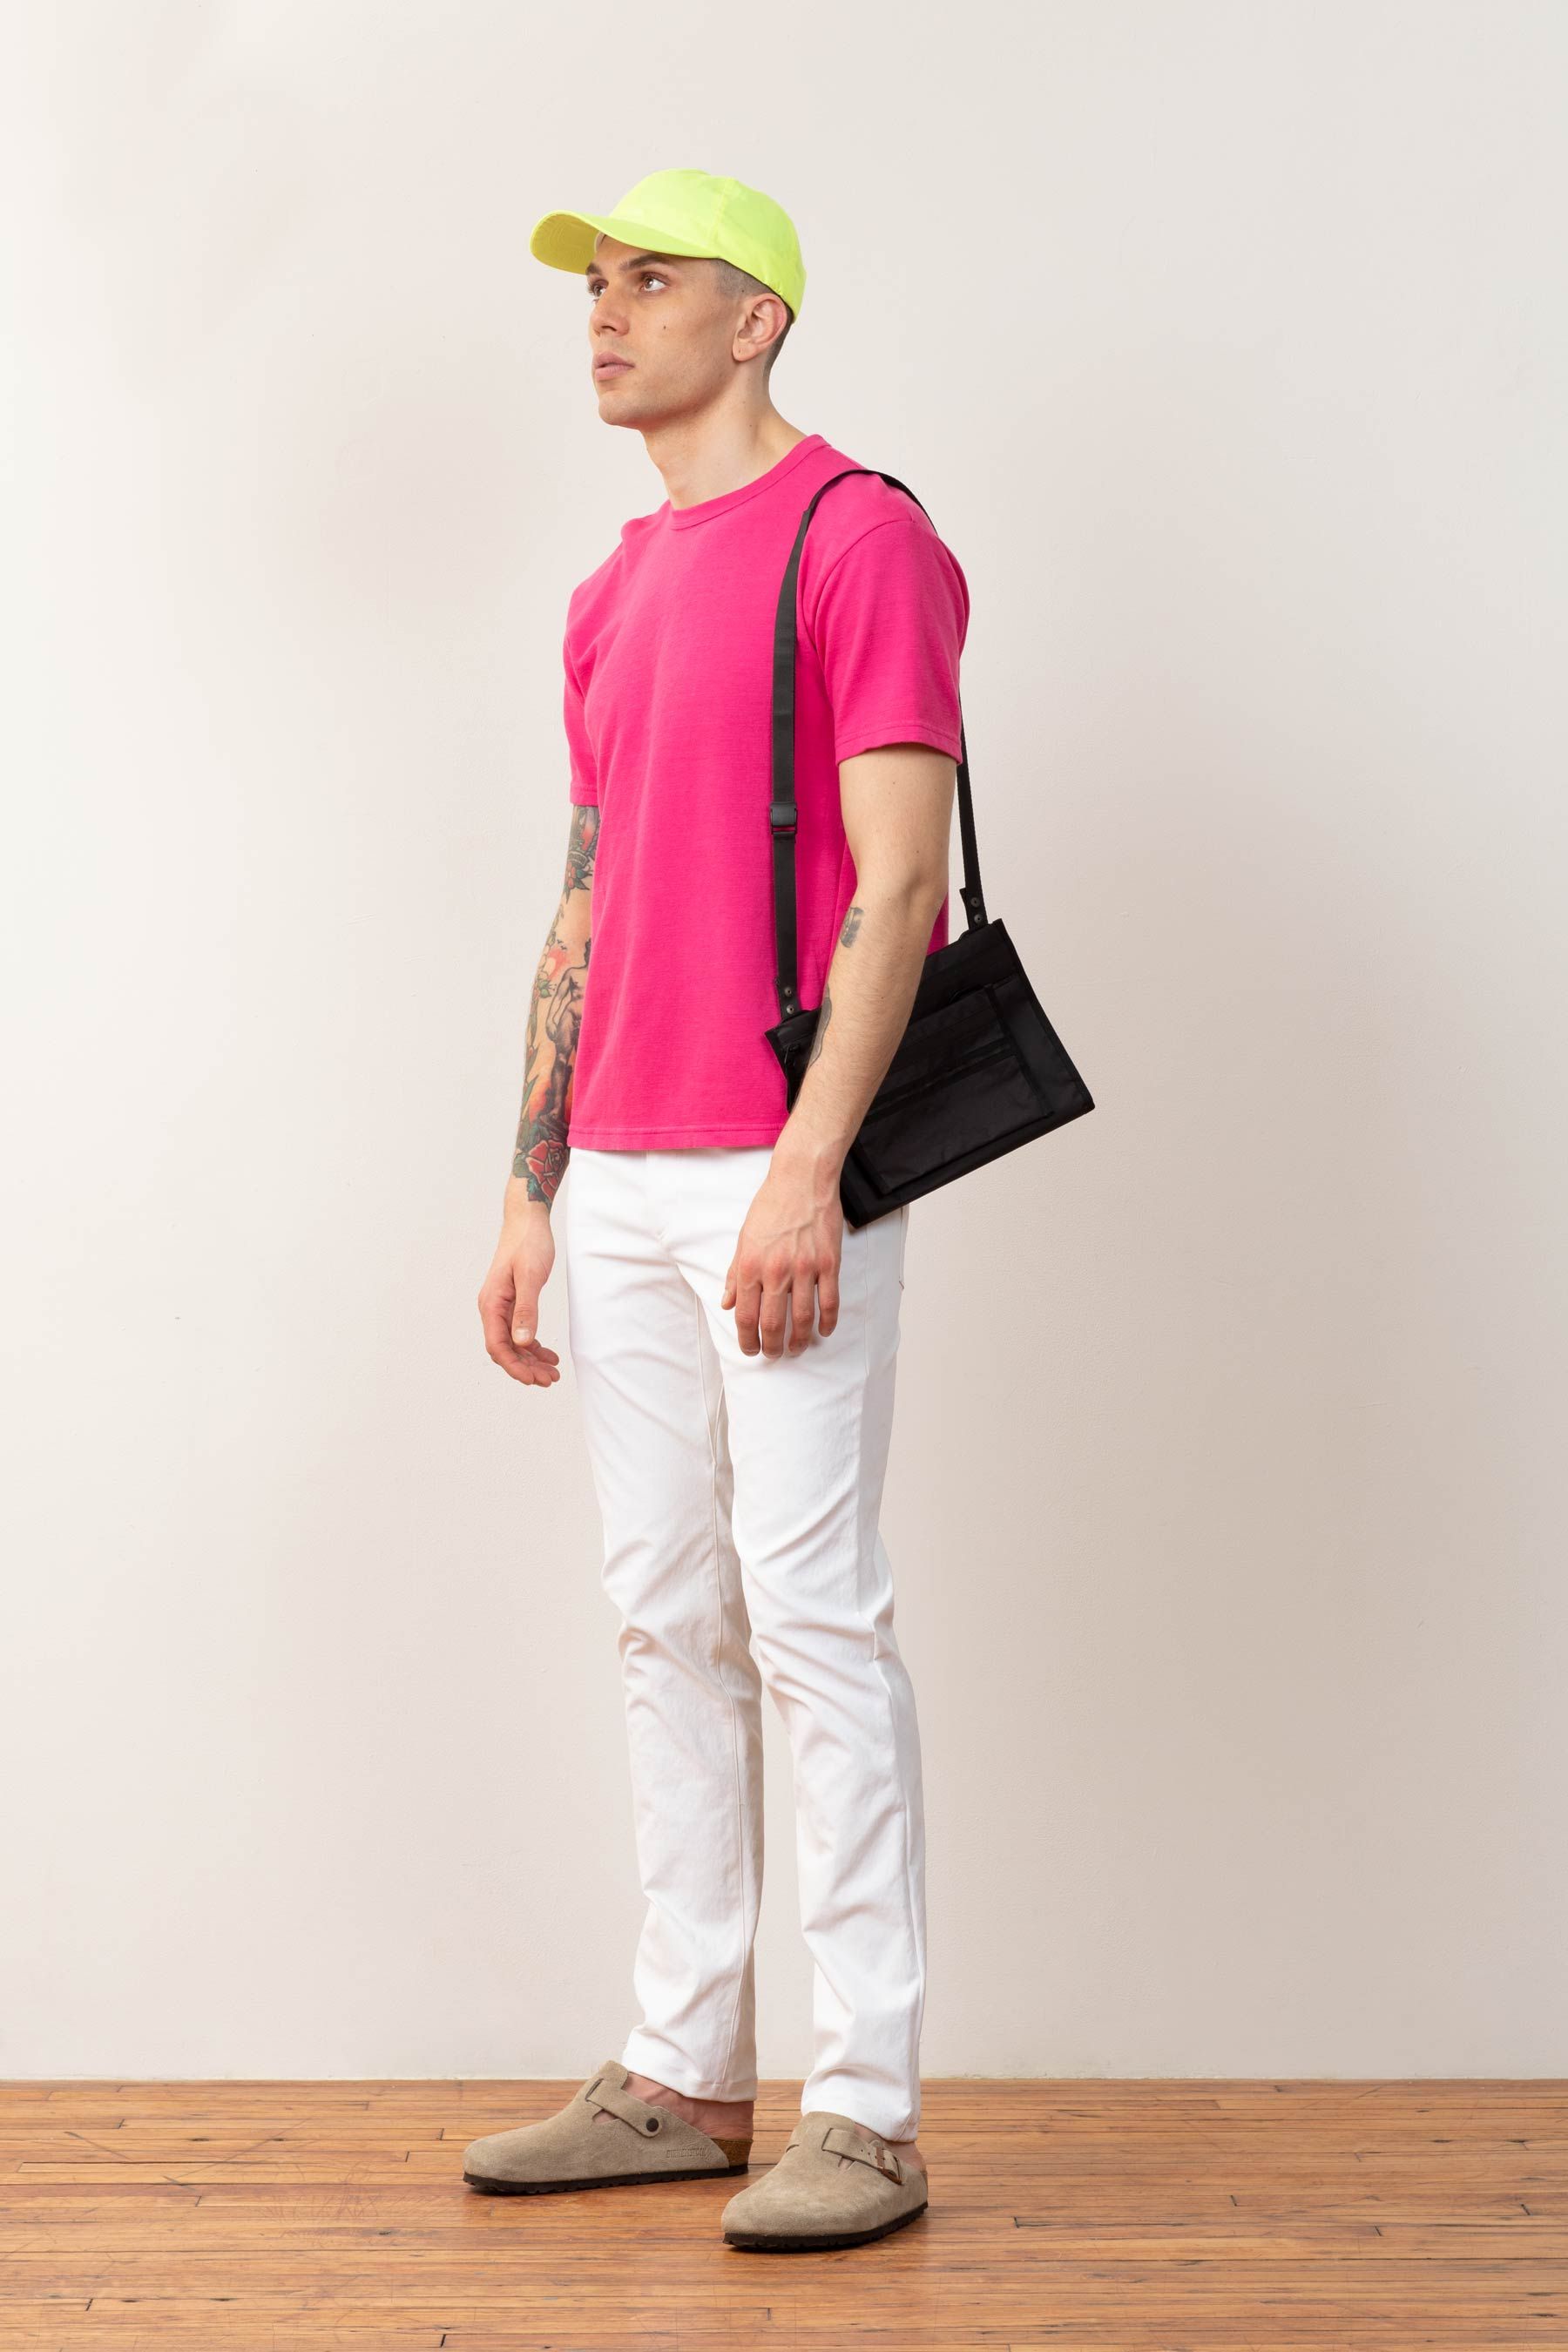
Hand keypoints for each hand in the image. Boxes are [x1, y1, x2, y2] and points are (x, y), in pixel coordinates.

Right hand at [478, 1204, 561, 1386]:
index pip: (498, 1346)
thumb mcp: (530, 1276)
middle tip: (550, 1380)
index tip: (534, 1380)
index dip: (515, 1367)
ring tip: (553, 1372)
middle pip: (505, 1349)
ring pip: (513, 1343)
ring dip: (531, 1360)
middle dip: (526, 1368)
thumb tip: (522, 1342)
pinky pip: (519, 1331)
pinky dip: (533, 1345)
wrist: (527, 1219)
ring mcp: (502, 1305)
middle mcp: (492, 1308)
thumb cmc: (528, 1243)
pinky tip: (548, 1353)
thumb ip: (526, 1310)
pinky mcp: (513, 1301)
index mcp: (492, 1304)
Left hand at [721, 1156, 843, 1358]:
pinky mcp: (828, 1263)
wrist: (801, 1180)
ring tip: (796, 1349)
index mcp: (751, 1266)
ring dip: (798, 1340)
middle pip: (773, 1323)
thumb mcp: (744, 1239)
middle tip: (773, 1355)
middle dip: (772, 1347)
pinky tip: (823, 1332)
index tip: (750, 1350)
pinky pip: (829, 1301)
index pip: (746, 1316)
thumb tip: (727, 1303)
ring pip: (802, 1317)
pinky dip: (827, 1321)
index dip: (747, 1340)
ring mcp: (804, 1268)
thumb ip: (735, 1274)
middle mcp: (776, 1271)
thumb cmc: (770, 1206)